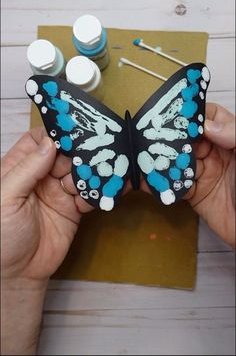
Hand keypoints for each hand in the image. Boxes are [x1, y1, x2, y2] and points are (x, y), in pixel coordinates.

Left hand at [1, 127, 92, 281]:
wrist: (17, 274)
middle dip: (77, 154)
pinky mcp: (72, 209)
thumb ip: (27, 169)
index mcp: (19, 169)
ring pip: (79, 172)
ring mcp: (58, 192)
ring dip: (89, 173)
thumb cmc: (1, 236)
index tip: (72, 134)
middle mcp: (40, 177)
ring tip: (96, 176)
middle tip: (90, 156)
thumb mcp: (7, 198)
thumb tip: (50, 143)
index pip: (38, 141)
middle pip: (64, 154)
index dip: (55, 135)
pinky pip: (87, 195)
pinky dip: (95, 193)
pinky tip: (95, 195)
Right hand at [141, 103, 234, 247]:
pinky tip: (151, 181)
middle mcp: (214, 154)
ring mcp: (203, 174)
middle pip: (186, 139)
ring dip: (161, 160)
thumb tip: (207, 125)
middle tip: (148, 135)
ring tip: (144, 158)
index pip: (208, 118)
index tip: (174, 114)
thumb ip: (234, 134)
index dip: (192, 114)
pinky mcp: (195, 195)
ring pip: (177, 162)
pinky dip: (162, 183)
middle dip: (169, 137)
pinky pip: (175, 185)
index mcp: (229, 139)